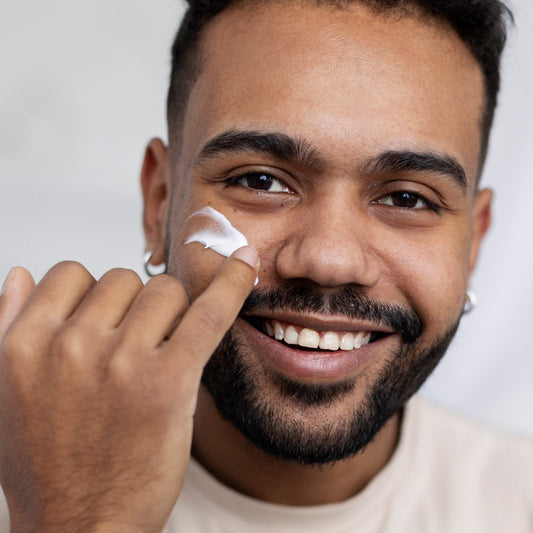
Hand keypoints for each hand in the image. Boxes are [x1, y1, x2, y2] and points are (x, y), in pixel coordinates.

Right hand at [0, 247, 258, 532]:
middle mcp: (71, 345)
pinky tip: (246, 264)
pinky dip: (233, 282)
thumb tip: (21, 271)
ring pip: (164, 291)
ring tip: (159, 357)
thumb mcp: (4, 391)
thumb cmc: (47, 463)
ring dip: (170, 314)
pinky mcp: (169, 380)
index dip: (95, 295)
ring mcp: (122, 361)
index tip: (110, 317)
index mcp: (26, 342)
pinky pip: (209, 312)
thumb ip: (7, 324)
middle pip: (125, 280)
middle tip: (136, 351)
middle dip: (135, 309)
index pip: (72, 273)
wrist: (81, 526)